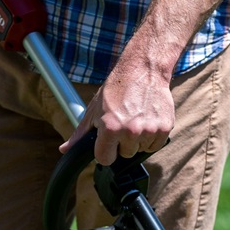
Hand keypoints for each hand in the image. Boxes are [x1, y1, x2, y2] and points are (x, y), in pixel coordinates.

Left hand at [60, 62, 174, 166]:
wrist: (144, 70)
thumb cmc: (116, 89)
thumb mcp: (94, 110)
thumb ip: (80, 134)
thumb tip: (64, 150)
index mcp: (110, 129)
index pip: (105, 160)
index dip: (105, 151)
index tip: (108, 140)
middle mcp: (130, 132)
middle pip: (125, 155)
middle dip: (122, 144)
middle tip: (124, 123)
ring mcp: (149, 130)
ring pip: (141, 150)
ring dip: (138, 140)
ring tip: (136, 119)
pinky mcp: (164, 128)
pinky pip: (155, 145)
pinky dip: (151, 137)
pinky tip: (147, 120)